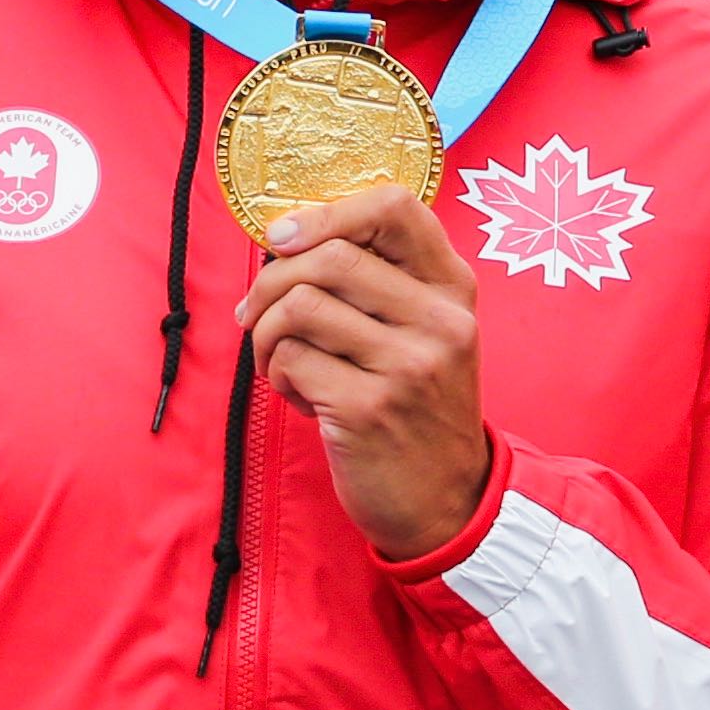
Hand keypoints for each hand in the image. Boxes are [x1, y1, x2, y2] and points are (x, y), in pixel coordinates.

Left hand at [234, 182, 490, 559]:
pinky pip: (291, 359)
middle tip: (256, 314)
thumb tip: (285, 238)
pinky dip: (277, 374)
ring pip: (300, 305)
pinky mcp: (369, 408)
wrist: (447, 503)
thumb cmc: (417, 410)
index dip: (325, 212)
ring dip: (266, 333)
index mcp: (453, 288)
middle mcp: (440, 320)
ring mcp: (408, 365)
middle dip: (271, 281)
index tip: (284, 238)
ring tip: (278, 362)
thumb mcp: (427, 336)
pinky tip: (299, 398)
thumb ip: (380, 284)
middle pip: (330, 255)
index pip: (395, 206)